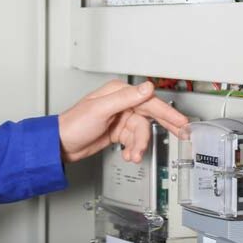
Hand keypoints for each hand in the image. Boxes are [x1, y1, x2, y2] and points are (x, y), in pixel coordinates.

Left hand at [57, 80, 188, 163]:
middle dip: (164, 127)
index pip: (149, 101)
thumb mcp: (100, 110)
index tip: (181, 122)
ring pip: (141, 132)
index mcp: (118, 93)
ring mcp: (120, 118)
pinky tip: (128, 154)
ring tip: (133, 155)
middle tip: (181, 135)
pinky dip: (133, 148)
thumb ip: (125, 99)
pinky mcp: (118, 132)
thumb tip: (146, 87)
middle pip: (150, 115)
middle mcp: (121, 103)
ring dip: (139, 145)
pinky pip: (134, 140)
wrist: (61, 145)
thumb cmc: (73, 124)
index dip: (167, 112)